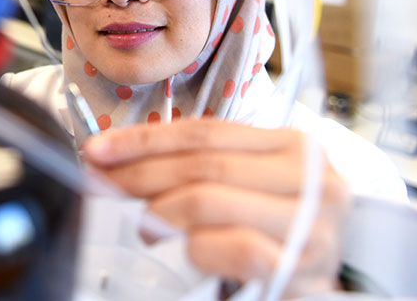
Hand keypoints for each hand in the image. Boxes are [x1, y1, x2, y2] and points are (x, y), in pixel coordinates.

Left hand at [82, 119, 350, 297]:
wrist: (318, 291)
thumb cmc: (277, 236)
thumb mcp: (249, 190)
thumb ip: (203, 171)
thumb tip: (120, 166)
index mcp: (295, 146)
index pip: (204, 132)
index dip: (143, 140)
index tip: (98, 151)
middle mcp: (312, 177)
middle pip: (202, 164)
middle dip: (139, 174)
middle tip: (100, 187)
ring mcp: (313, 223)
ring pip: (210, 200)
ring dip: (159, 214)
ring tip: (141, 227)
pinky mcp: (305, 268)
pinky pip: (235, 249)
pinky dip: (195, 249)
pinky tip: (180, 253)